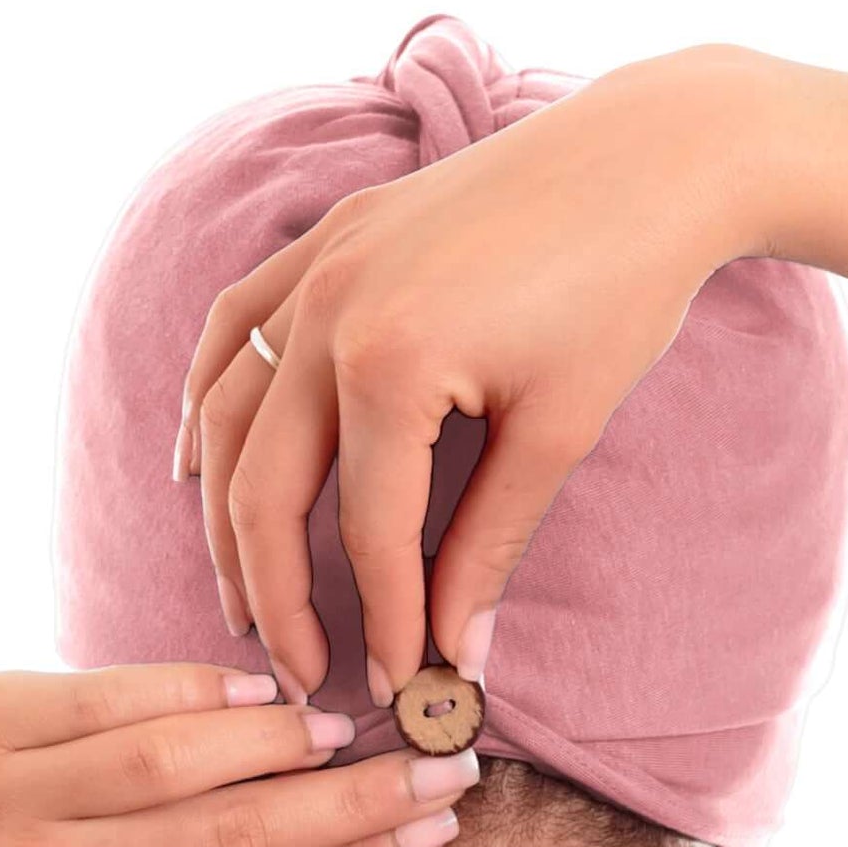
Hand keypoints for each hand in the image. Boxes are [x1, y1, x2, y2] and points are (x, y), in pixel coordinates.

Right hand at [176, 44, 774, 705]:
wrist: (647, 157)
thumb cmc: (620, 290)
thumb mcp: (557, 432)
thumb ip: (490, 547)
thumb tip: (459, 651)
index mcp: (387, 364)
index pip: (367, 533)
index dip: (383, 622)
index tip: (398, 689)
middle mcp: (327, 312)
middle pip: (266, 489)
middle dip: (279, 597)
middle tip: (303, 673)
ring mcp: (316, 267)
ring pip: (228, 417)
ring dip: (226, 519)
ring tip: (245, 600)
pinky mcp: (325, 239)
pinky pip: (233, 330)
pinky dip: (209, 403)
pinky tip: (200, 466)